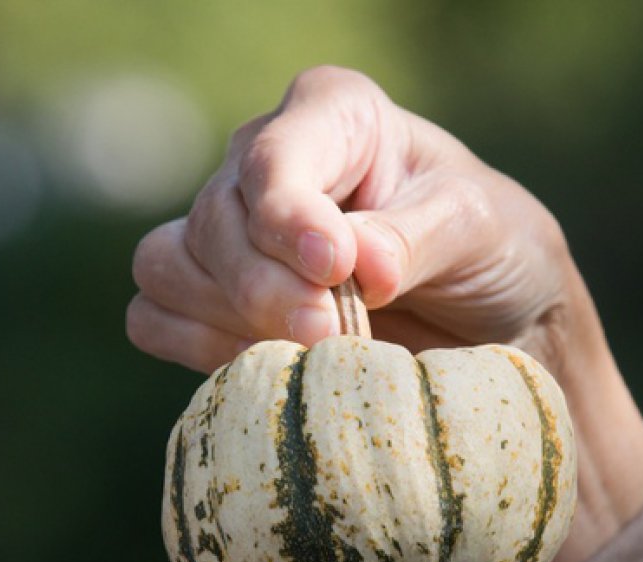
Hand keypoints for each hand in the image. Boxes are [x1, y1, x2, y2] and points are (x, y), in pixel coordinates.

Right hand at [129, 66, 642, 561]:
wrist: (487, 324)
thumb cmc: (489, 251)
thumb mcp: (478, 229)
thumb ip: (416, 238)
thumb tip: (360, 265)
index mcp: (332, 116)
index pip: (274, 156)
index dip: (290, 215)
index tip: (335, 267)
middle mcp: (265, 165)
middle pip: (213, 221)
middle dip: (267, 288)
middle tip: (333, 335)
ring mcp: (227, 232)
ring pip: (167, 267)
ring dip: (230, 321)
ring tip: (315, 353)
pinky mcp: (208, 300)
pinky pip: (153, 318)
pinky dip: (199, 348)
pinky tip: (270, 364)